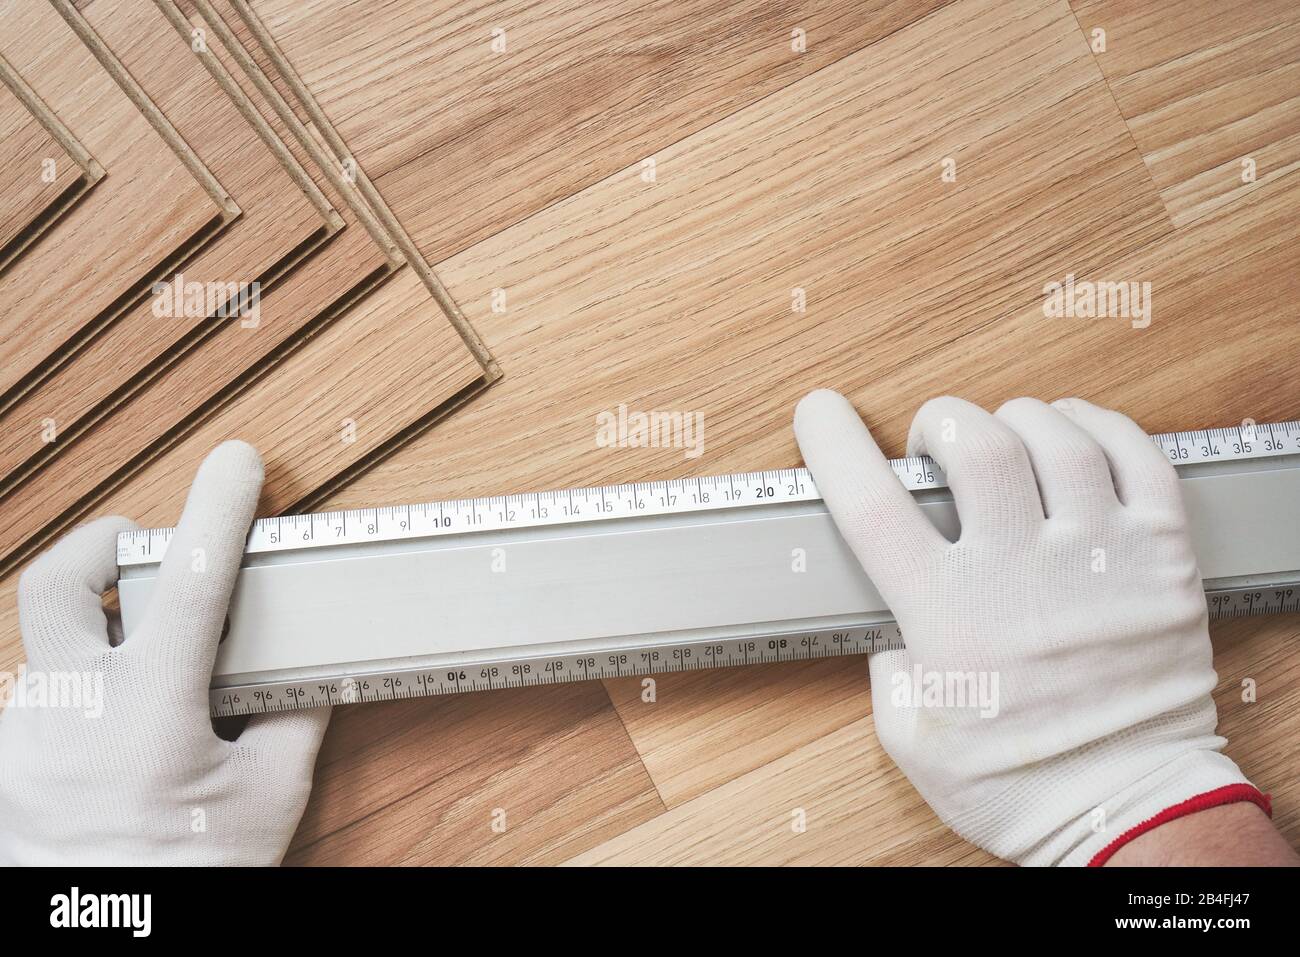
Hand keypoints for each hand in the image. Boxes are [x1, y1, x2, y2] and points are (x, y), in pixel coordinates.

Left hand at [0, 442, 329, 864]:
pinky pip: (45, 696)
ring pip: (52, 643)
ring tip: (152, 686)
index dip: (219, 509)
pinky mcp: (6, 763)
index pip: (193, 582)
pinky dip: (88, 693)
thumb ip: (293, 721)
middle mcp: (68, 710)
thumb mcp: (267, 802)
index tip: (236, 462)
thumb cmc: (186, 884)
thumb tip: (310, 669)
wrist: (100, 944)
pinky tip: (120, 739)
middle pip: (58, 579)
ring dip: (101, 638)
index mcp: (146, 712)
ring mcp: (24, 736)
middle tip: (144, 546)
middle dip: (102, 541)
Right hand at [794, 391, 1267, 865]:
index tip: (820, 413)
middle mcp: (1023, 573)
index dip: (836, 445)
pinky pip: (1139, 456)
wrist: (1129, 811)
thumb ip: (887, 666)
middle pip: (975, 443)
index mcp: (950, 617)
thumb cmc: (1021, 783)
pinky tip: (1075, 435)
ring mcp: (1100, 557)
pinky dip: (1100, 427)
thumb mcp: (911, 737)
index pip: (874, 506)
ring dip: (1016, 420)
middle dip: (942, 422)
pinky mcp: (1162, 557)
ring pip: (1055, 436)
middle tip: (936, 441)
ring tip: (1007, 437)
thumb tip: (895, 619)